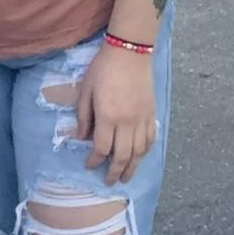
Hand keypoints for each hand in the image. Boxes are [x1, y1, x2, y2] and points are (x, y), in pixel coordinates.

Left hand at [74, 48, 157, 185]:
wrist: (130, 53)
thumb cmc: (103, 69)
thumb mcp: (86, 90)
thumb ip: (84, 116)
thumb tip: (81, 138)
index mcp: (108, 116)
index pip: (101, 147)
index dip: (94, 160)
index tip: (89, 166)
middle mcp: (127, 122)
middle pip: (122, 155)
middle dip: (114, 172)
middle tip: (109, 182)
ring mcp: (142, 119)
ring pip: (138, 152)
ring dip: (132, 167)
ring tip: (126, 178)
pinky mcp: (151, 114)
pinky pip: (150, 139)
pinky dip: (145, 152)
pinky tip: (139, 157)